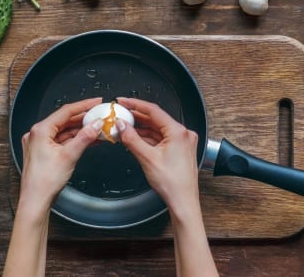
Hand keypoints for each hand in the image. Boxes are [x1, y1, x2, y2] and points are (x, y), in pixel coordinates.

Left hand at [19, 97, 102, 208]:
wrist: (35, 201)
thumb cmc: (44, 181)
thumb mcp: (69, 156)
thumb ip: (85, 137)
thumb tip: (96, 124)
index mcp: (40, 130)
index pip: (66, 111)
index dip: (84, 105)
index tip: (96, 102)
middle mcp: (37, 134)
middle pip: (65, 120)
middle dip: (84, 119)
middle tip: (100, 116)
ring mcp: (39, 143)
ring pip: (64, 131)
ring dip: (80, 130)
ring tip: (98, 128)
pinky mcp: (43, 152)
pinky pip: (61, 140)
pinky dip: (74, 139)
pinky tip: (88, 140)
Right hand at [116, 98, 217, 276]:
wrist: (183, 202)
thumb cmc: (172, 183)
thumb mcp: (147, 158)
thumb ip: (132, 139)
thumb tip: (121, 125)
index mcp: (178, 131)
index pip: (153, 110)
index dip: (135, 104)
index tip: (123, 101)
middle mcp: (183, 134)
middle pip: (156, 119)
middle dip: (137, 117)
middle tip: (120, 113)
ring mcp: (182, 142)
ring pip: (157, 129)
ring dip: (141, 128)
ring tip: (124, 126)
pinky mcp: (179, 150)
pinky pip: (161, 138)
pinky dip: (148, 138)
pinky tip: (135, 138)